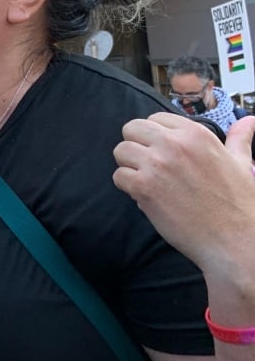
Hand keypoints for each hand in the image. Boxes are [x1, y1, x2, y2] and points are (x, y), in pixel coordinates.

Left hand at [113, 112, 254, 272]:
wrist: (235, 241)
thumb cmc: (239, 204)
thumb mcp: (241, 163)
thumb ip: (238, 138)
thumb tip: (249, 120)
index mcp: (196, 134)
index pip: (155, 119)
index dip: (155, 136)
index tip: (164, 152)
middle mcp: (174, 144)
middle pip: (132, 128)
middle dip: (137, 146)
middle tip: (150, 166)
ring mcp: (157, 164)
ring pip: (120, 151)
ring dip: (129, 166)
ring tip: (148, 181)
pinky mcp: (144, 187)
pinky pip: (118, 176)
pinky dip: (127, 187)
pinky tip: (145, 196)